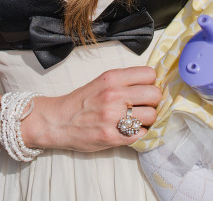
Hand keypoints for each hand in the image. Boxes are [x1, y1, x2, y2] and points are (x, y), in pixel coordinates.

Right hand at [22, 66, 159, 151]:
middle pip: (155, 95)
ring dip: (147, 120)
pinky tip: (129, 131)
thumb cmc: (81, 102)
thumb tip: (152, 84)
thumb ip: (124, 81)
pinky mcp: (112, 137)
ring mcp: (113, 117)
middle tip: (143, 106)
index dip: (150, 83)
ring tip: (136, 120)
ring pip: (152, 116)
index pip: (149, 74)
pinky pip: (141, 134)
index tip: (146, 90)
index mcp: (112, 78)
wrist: (58, 121)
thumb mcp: (101, 82)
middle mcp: (114, 95)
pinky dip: (139, 134)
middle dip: (152, 102)